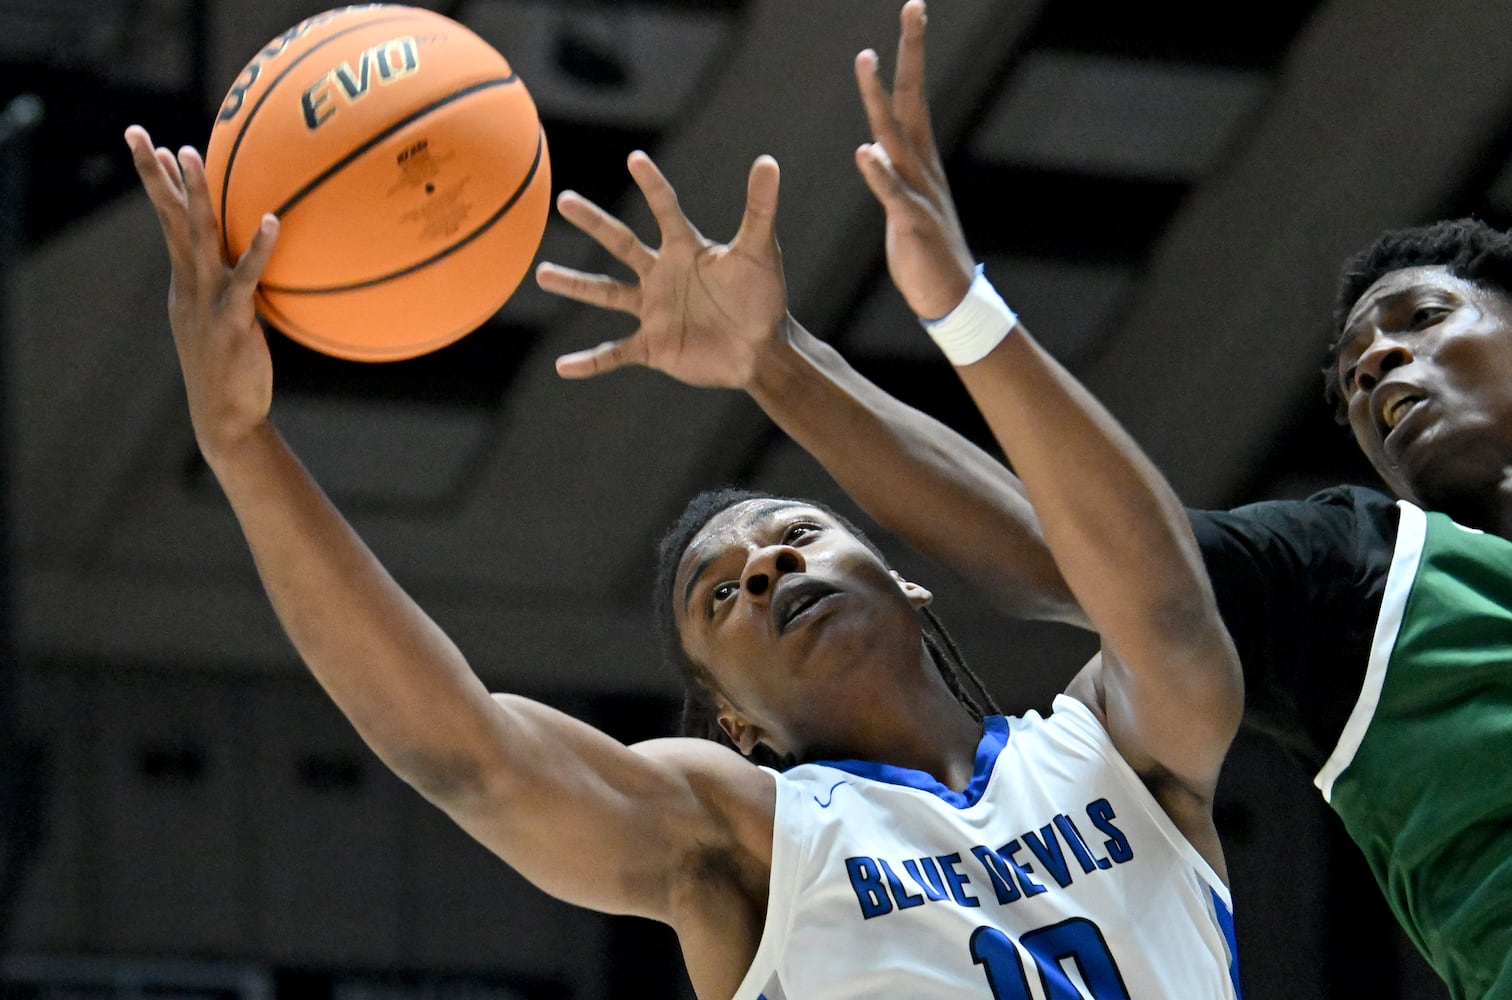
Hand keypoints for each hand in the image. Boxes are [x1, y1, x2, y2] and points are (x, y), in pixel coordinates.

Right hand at [124, 125, 277, 462]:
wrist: (226, 419)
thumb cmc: (232, 373)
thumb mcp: (225, 326)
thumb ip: (235, 294)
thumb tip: (251, 271)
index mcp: (185, 285)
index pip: (168, 224)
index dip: (160, 186)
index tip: (153, 147)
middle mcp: (189, 286)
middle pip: (168, 219)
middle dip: (153, 175)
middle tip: (140, 133)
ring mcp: (207, 302)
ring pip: (197, 237)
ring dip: (193, 194)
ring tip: (189, 153)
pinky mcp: (232, 320)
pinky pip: (246, 275)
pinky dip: (259, 245)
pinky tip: (273, 219)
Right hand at [535, 150, 788, 389]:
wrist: (762, 350)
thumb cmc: (764, 298)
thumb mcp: (760, 251)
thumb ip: (760, 208)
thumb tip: (768, 162)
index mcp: (685, 250)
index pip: (665, 210)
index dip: (652, 185)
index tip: (635, 158)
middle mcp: (662, 275)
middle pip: (621, 243)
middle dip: (593, 221)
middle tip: (564, 199)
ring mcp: (654, 310)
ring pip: (606, 293)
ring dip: (575, 284)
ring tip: (542, 273)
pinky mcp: (653, 345)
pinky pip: (615, 353)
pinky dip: (590, 362)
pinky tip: (564, 366)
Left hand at [853, 0, 975, 319]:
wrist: (949, 299)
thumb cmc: (924, 253)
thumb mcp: (903, 205)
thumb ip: (889, 175)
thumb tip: (873, 147)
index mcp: (919, 161)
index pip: (912, 98)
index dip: (911, 56)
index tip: (914, 11)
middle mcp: (923, 167)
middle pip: (912, 100)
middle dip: (911, 54)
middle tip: (913, 7)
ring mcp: (920, 193)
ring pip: (897, 137)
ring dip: (880, 99)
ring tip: (865, 60)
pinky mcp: (912, 223)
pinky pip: (893, 193)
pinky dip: (880, 172)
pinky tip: (865, 151)